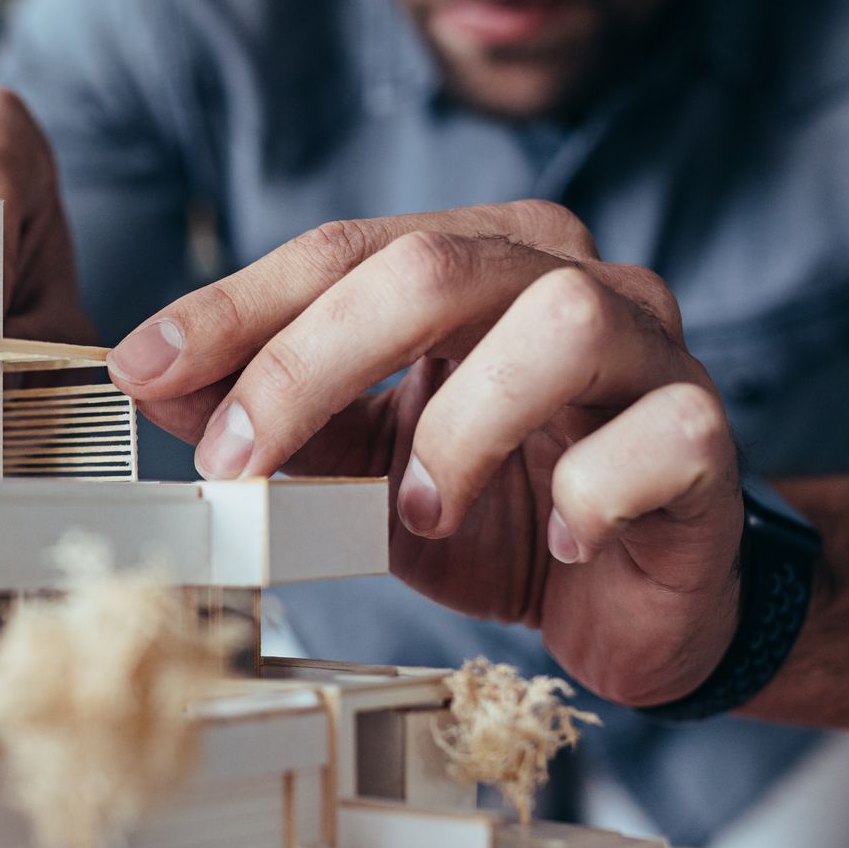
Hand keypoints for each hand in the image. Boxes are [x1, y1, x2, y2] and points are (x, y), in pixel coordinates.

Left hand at [106, 201, 741, 706]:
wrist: (637, 597)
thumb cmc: (503, 509)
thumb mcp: (363, 462)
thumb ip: (278, 413)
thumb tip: (155, 382)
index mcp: (480, 260)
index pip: (345, 250)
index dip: (236, 308)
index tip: (143, 368)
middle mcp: (567, 278)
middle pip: (435, 267)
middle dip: (311, 362)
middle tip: (241, 461)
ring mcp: (650, 350)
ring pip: (556, 327)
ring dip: (460, 429)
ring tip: (425, 511)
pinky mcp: (706, 435)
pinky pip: (657, 437)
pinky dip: (586, 496)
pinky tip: (558, 542)